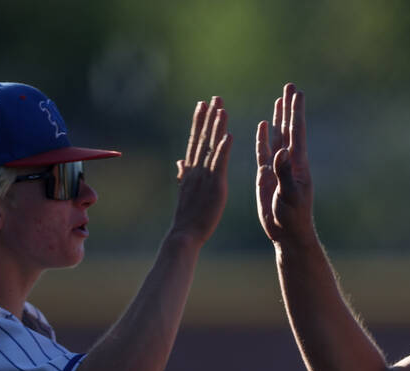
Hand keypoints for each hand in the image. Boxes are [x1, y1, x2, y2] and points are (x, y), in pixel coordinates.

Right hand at [170, 96, 231, 244]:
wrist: (185, 234)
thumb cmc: (187, 216)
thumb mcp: (184, 190)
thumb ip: (183, 173)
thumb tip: (180, 162)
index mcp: (191, 169)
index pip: (195, 140)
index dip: (199, 121)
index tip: (202, 104)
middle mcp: (196, 168)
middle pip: (202, 137)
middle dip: (208, 116)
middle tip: (214, 97)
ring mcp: (204, 176)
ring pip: (211, 146)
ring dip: (216, 126)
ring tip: (222, 107)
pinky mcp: (215, 185)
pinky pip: (219, 164)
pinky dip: (224, 148)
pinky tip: (229, 135)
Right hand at [255, 83, 314, 244]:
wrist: (287, 234)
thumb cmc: (292, 217)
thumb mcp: (288, 195)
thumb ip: (284, 172)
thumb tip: (282, 150)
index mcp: (297, 164)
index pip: (296, 131)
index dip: (296, 111)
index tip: (297, 92)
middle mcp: (289, 162)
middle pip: (289, 128)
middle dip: (289, 107)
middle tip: (291, 86)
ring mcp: (278, 168)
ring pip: (278, 136)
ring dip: (278, 118)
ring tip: (280, 99)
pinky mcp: (268, 176)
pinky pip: (264, 151)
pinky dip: (264, 137)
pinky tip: (263, 125)